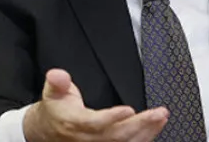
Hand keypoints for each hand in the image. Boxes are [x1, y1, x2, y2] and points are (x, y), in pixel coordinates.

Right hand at [23, 68, 168, 141]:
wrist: (46, 132)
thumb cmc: (55, 109)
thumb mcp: (52, 92)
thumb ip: (57, 82)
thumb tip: (57, 74)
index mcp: (74, 123)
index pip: (95, 124)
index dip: (112, 118)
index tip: (129, 109)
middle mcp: (87, 139)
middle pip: (116, 136)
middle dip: (140, 125)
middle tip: (158, 113)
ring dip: (146, 131)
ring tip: (161, 117)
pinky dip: (144, 137)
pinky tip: (156, 127)